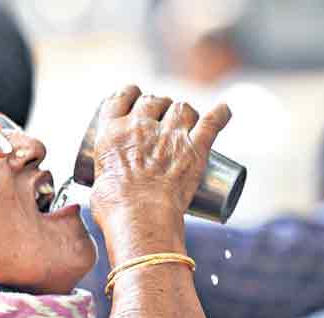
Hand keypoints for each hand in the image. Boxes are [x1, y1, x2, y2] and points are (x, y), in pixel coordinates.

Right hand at [89, 85, 230, 259]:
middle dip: (159, 106)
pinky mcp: (195, 149)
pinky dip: (220, 114)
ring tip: (186, 124)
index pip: (122, 96)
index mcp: (113, 131)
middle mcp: (141, 126)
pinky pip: (212, 122)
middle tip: (163, 122)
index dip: (131, 94)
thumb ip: (107, 174)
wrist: (141, 218)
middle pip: (153, 100)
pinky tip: (224, 110)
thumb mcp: (99, 183)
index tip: (136, 99)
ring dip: (184, 112)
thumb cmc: (116, 209)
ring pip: (181, 108)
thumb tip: (112, 183)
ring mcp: (170, 135)